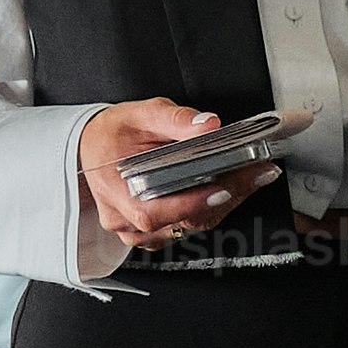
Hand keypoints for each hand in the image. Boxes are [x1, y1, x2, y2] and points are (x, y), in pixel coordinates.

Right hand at [80, 98, 269, 248]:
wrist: (92, 147)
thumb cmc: (112, 133)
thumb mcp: (140, 114)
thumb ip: (175, 119)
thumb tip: (207, 125)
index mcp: (116, 190)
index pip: (155, 210)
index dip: (193, 203)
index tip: (226, 187)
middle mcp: (124, 218)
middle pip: (180, 221)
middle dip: (223, 199)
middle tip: (255, 174)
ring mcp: (135, 230)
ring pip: (187, 229)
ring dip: (219, 206)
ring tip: (247, 178)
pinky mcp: (148, 233)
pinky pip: (183, 230)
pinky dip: (207, 211)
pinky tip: (226, 191)